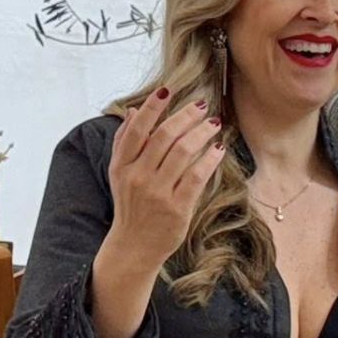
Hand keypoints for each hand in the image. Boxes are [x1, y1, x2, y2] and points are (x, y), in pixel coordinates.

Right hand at [103, 88, 226, 272]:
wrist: (133, 246)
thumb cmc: (130, 206)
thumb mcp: (119, 174)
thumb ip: (123, 142)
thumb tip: (134, 110)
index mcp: (122, 166)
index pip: (137, 129)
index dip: (153, 107)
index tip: (168, 90)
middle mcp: (138, 177)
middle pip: (164, 136)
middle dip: (186, 116)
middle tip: (202, 106)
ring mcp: (157, 193)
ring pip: (183, 152)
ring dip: (201, 133)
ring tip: (214, 123)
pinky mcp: (177, 208)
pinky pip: (196, 176)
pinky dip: (209, 158)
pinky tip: (218, 148)